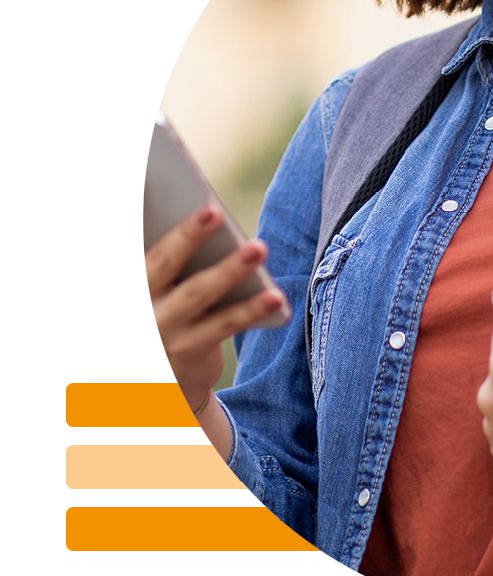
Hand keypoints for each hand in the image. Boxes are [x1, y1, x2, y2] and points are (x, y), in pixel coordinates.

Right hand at [144, 204, 284, 411]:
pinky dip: (252, 309)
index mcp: (133, 279)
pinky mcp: (190, 349)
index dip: (156, 224)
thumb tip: (207, 212)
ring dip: (230, 269)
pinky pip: (226, 324)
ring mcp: (163, 328)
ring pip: (199, 293)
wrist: (166, 374)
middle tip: (214, 210)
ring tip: (258, 247)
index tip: (174, 201)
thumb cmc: (170, 308)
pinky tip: (276, 296)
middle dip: (188, 235)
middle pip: (164, 264)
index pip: (145, 247)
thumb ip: (174, 255)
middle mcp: (140, 303)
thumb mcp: (163, 285)